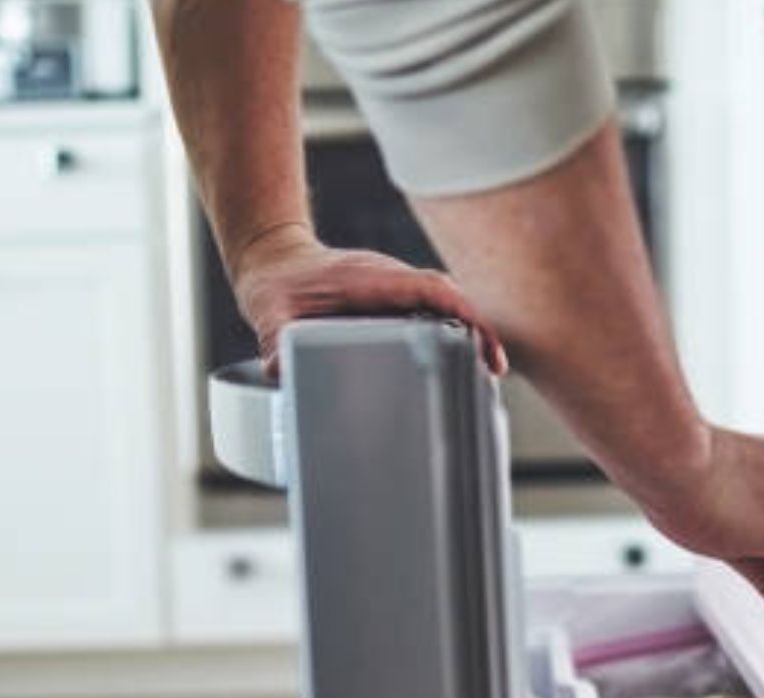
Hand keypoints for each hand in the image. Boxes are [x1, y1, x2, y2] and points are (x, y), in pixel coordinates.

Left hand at [230, 224, 504, 374]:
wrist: (275, 261)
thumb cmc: (278, 284)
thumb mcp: (269, 314)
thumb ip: (275, 342)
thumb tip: (280, 369)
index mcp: (369, 278)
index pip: (427, 287)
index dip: (459, 310)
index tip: (479, 337)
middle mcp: (390, 280)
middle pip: (448, 297)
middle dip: (477, 327)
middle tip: (494, 367)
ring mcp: (395, 290)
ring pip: (446, 304)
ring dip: (470, 331)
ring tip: (488, 370)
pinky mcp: (395, 301)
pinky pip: (434, 311)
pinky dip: (454, 332)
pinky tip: (463, 363)